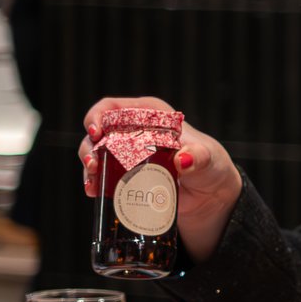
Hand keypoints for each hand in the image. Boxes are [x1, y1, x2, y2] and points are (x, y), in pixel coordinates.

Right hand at [80, 96, 243, 257]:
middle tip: (93, 164)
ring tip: (92, 182)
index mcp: (151, 115)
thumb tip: (184, 159)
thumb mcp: (206, 158)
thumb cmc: (210, 166)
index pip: (114, 107)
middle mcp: (134, 131)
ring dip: (89, 167)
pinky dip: (95, 182)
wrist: (211, 195)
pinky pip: (102, 176)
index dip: (99, 115)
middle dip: (89, 147)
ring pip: (95, 154)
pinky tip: (94, 192)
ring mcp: (126, 154)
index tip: (96, 132)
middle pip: (98, 132)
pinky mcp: (125, 175)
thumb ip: (198, 157)